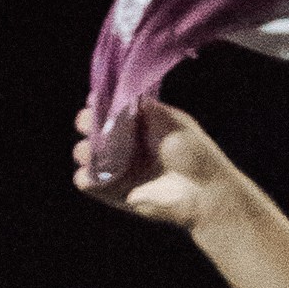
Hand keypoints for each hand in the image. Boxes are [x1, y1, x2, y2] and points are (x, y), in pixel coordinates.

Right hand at [73, 100, 255, 230]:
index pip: (111, 109)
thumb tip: (124, 93)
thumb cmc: (195, 154)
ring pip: (87, 156)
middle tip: (88, 125)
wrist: (205, 193)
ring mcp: (120, 169)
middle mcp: (127, 145)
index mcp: (140, 124)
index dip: (100, 104)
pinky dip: (84, 179)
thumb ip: (147, 108)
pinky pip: (90, 184)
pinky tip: (89, 175)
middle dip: (87, 124)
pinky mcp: (116, 192)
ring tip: (90, 153)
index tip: (96, 101)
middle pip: (94, 130)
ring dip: (83, 152)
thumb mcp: (174, 122)